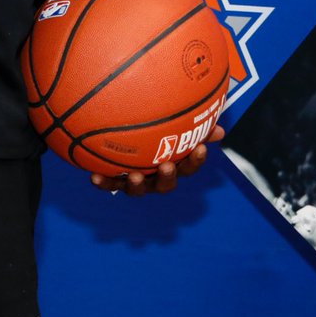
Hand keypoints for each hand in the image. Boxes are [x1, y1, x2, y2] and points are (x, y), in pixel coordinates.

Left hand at [89, 125, 223, 196]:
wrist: (123, 135)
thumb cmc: (158, 130)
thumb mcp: (176, 127)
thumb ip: (196, 127)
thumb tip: (221, 130)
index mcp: (173, 164)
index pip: (189, 166)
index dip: (195, 159)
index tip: (200, 147)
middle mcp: (156, 176)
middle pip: (166, 184)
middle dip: (168, 176)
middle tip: (168, 165)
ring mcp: (137, 180)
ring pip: (139, 189)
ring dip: (138, 185)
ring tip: (137, 176)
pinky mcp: (115, 179)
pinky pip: (109, 183)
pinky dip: (103, 182)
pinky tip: (94, 176)